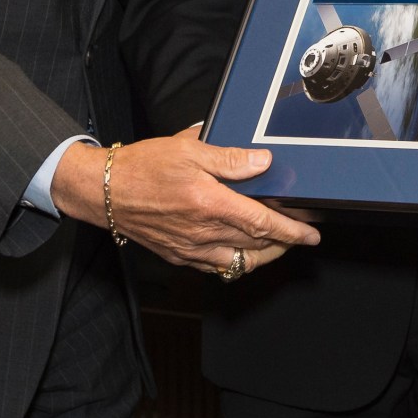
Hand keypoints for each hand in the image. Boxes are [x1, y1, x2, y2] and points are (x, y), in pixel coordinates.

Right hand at [53, 126, 318, 275]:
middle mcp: (204, 232)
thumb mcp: (189, 149)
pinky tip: (243, 251)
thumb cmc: (143, 166)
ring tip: (279, 244)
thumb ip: (230, 159)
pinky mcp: (180, 256)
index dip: (292, 230)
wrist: (105, 192)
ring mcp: (192, 249)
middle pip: (257, 246)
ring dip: (265, 256)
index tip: (311, 232)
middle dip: (285, 241)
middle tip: (302, 232)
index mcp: (210, 203)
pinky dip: (237, 262)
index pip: (263, 223)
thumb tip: (264, 163)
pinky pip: (217, 268)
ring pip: (240, 263)